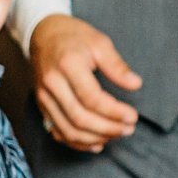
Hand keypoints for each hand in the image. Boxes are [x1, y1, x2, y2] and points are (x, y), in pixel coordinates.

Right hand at [30, 14, 140, 151]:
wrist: (43, 35)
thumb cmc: (74, 37)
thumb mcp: (99, 43)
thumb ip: (117, 65)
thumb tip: (135, 84)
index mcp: (67, 66)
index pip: (91, 98)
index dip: (114, 112)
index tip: (132, 116)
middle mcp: (52, 84)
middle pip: (79, 118)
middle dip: (107, 128)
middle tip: (128, 129)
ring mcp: (44, 98)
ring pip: (67, 130)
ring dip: (94, 138)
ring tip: (116, 135)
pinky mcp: (42, 106)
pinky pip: (58, 132)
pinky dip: (77, 143)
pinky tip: (96, 143)